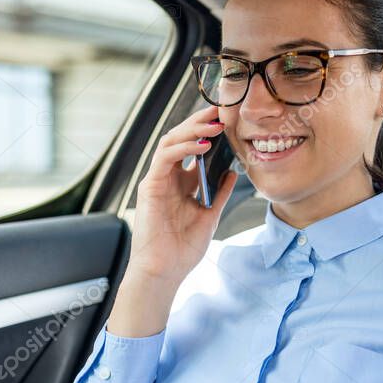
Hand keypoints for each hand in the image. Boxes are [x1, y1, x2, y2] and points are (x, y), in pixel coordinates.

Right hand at [126, 104, 237, 291]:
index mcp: (180, 184)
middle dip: (199, 122)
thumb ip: (219, 194)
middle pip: (180, 139)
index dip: (206, 132)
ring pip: (171, 142)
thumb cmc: (182, 250)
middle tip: (220, 111)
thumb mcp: (210, 216)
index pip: (191, 149)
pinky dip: (184, 148)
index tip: (226, 120)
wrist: (165, 272)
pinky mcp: (150, 187)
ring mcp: (157, 181)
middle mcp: (167, 179)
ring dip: (193, 130)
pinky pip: (165, 158)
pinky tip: (204, 145)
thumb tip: (233, 172)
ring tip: (216, 124)